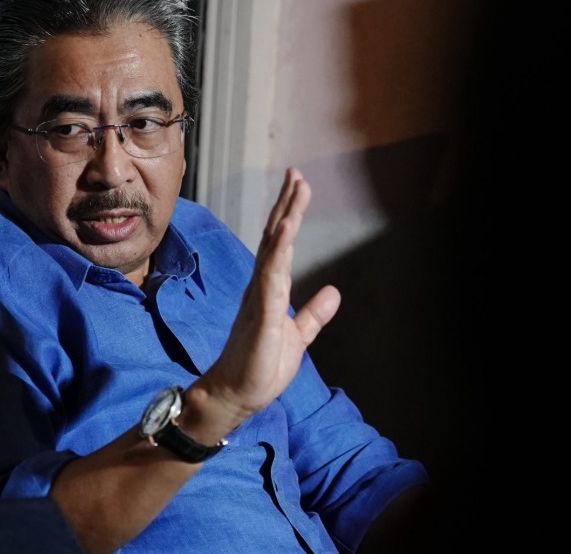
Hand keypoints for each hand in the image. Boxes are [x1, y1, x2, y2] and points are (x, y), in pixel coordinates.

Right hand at [199, 167, 340, 420]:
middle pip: (275, 237)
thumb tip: (334, 292)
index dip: (289, 214)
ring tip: (296, 189)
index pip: (280, 245)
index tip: (298, 186)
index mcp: (270, 290)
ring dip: (285, 218)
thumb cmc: (260, 367)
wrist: (236, 396)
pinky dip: (279, 252)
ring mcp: (260, 298)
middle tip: (296, 173)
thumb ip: (314, 315)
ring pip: (274, 250)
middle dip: (286, 204)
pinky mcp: (262, 316)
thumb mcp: (297, 337)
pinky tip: (286, 230)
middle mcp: (262, 287)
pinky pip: (271, 279)